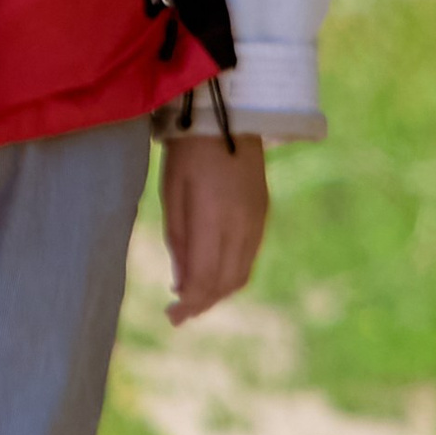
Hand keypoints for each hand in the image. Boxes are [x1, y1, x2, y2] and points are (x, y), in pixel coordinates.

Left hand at [159, 131, 268, 326]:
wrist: (227, 117)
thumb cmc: (188, 154)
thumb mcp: (172, 196)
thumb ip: (180, 243)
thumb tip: (182, 286)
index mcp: (215, 218)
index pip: (206, 279)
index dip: (189, 304)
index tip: (171, 317)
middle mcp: (242, 225)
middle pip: (226, 282)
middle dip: (203, 302)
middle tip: (179, 312)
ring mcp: (257, 220)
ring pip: (241, 274)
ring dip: (218, 291)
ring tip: (193, 295)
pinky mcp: (263, 214)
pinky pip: (249, 256)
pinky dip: (231, 273)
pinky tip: (212, 271)